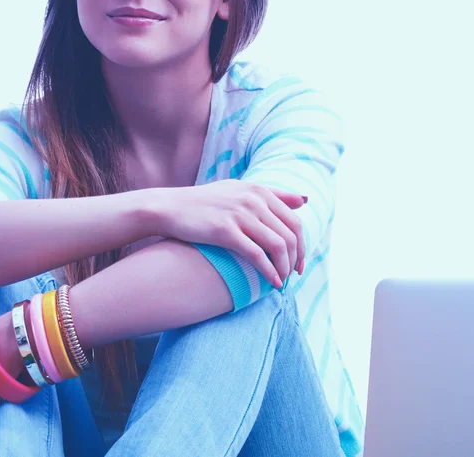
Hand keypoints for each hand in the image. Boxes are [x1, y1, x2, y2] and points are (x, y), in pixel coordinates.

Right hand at [149, 180, 306, 287]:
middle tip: (293, 276)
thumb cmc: (204, 202)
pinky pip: (257, 255)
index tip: (299, 263)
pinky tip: (272, 283)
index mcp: (259, 191)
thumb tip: (304, 200)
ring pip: (278, 246)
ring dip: (284, 268)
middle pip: (290, 235)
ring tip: (282, 281)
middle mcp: (253, 200)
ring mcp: (240, 215)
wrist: (169, 207)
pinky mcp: (225, 231)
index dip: (302, 246)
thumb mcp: (240, 190)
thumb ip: (273, 194)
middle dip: (296, 260)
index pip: (295, 222)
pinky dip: (269, 272)